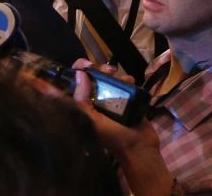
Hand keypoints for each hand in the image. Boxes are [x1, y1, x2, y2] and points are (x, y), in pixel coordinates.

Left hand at [71, 59, 172, 195]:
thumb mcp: (94, 121)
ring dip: (112, 73)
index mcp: (82, 107)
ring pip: (107, 77)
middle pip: (90, 77)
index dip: (72, 73)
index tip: (79, 64)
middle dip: (95, 69)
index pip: (70, 87)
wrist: (141, 148)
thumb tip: (81, 75)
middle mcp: (94, 101)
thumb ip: (83, 101)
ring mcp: (110, 98)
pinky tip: (130, 82)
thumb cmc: (114, 137)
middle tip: (104, 69)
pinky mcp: (126, 98)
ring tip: (119, 76)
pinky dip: (127, 79)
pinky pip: (123, 82)